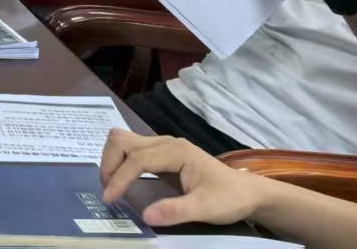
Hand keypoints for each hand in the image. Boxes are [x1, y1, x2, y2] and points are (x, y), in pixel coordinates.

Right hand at [100, 129, 265, 227]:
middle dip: (109, 164)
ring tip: (111, 185)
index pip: (137, 159)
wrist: (247, 193)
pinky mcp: (163, 153)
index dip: (119, 178)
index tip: (109, 199)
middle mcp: (166, 143)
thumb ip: (175, 211)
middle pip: (123, 141)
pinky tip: (122, 179)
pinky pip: (132, 148)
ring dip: (112, 160)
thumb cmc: (228, 198)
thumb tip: (145, 216)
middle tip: (108, 191)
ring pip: (124, 140)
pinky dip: (120, 160)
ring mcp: (164, 145)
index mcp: (175, 151)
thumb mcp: (205, 209)